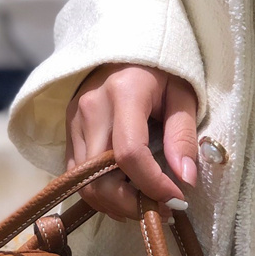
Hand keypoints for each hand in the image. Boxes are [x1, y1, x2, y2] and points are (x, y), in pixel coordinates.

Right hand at [64, 63, 199, 221]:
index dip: (153, 185)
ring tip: (146, 203)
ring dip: (115, 203)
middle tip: (161, 210)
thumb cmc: (160, 70)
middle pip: (98, 177)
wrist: (124, 45)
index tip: (176, 200)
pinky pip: (77, 175)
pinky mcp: (68, 131)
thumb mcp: (182, 95)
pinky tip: (126, 191)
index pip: (129, 153)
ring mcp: (74, 121)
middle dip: (130, 205)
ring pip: (84, 182)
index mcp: (123, 93)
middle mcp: (91, 109)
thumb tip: (186, 180)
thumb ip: (182, 136)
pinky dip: (101, 192)